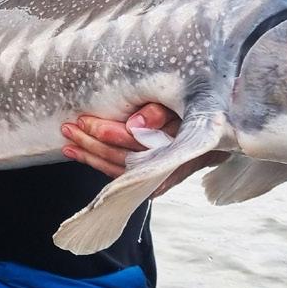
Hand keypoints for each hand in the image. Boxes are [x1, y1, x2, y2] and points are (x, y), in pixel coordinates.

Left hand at [61, 103, 226, 196]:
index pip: (132, 142)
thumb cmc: (198, 111)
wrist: (219, 133)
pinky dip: (98, 164)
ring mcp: (159, 178)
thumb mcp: (182, 105)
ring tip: (67, 142)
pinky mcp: (153, 182)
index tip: (84, 120)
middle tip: (68, 128)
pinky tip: (80, 155)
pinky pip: (120, 175)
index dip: (106, 132)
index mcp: (175, 146)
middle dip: (90, 143)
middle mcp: (166, 167)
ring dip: (89, 156)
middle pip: (120, 158)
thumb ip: (158, 113)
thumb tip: (133, 125)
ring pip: (116, 170)